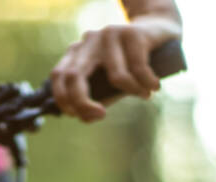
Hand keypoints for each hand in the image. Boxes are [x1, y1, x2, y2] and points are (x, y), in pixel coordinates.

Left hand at [49, 13, 181, 122]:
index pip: (58, 76)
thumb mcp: (110, 83)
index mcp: (77, 53)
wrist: (157, 30)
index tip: (78, 116)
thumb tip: (86, 118)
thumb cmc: (129, 64)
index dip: (64, 100)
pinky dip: (147, 83)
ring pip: (115, 76)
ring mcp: (108, 34)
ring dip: (133, 91)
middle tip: (101, 115)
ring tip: (146, 95)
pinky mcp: (131, 32)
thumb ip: (98, 97)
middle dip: (83, 103)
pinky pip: (138, 68)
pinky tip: (154, 86)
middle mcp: (88, 41)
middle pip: (74, 76)